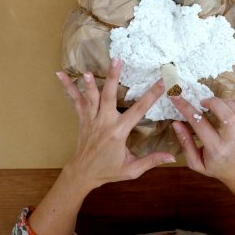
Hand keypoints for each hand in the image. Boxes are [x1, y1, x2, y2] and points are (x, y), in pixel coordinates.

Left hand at [57, 59, 175, 192]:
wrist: (82, 174)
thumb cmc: (108, 171)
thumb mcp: (132, 169)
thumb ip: (152, 160)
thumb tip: (173, 157)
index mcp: (118, 133)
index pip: (138, 110)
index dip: (151, 95)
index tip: (162, 81)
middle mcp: (104, 122)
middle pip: (110, 97)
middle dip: (113, 78)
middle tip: (117, 60)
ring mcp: (91, 119)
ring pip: (91, 98)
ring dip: (90, 83)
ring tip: (88, 70)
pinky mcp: (83, 119)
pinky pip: (75, 101)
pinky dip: (68, 88)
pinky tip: (60, 75)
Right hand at [170, 96, 234, 185]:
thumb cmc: (215, 167)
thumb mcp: (195, 162)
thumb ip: (185, 143)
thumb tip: (176, 124)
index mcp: (215, 150)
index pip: (200, 125)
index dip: (187, 109)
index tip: (177, 98)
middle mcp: (232, 142)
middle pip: (228, 117)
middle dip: (214, 103)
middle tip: (204, 101)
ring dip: (228, 102)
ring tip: (217, 103)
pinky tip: (230, 104)